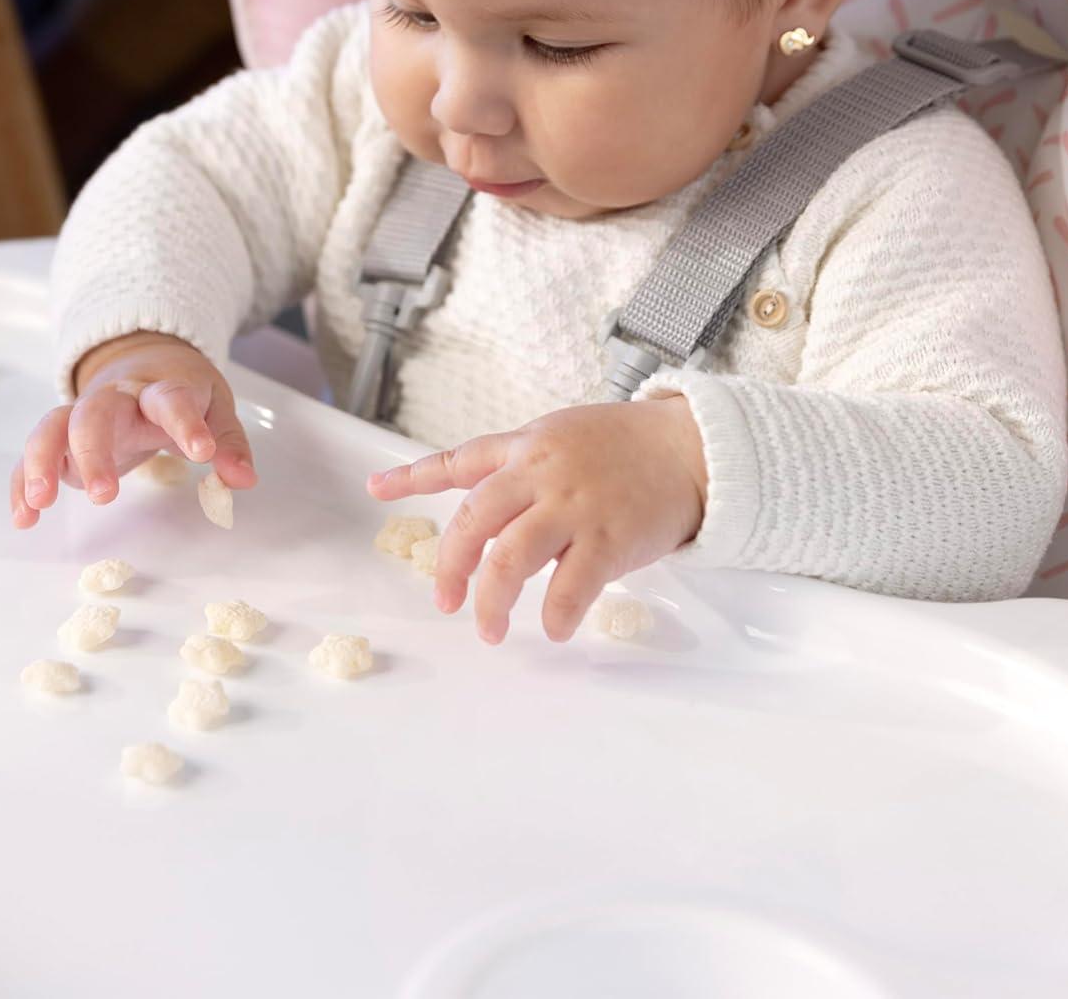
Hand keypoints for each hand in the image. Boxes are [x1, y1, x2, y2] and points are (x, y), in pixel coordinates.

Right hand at [9, 331, 254, 528]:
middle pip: (94, 413)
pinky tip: (24, 518)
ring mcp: (83, 416)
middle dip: (93, 451)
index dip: (187, 425)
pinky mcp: (62, 439)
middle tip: (104, 495)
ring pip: (52, 427)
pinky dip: (23, 483)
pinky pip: (34, 455)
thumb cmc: (182, 392)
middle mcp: (116, 399)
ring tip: (41, 502)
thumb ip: (229, 443)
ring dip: (42, 461)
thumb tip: (243, 480)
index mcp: (161, 389)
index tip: (203, 454)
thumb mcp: (216, 408)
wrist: (142, 361)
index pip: (172, 400)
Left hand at [366, 395, 706, 643]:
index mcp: (527, 446)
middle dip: (451, 566)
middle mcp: (542, 472)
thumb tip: (486, 505)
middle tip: (447, 601)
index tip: (375, 490)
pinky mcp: (610, 537)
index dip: (412, 476)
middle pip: (474, 521)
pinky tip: (553, 629)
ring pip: (511, 559)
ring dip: (493, 602)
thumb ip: (523, 466)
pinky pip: (570, 587)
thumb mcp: (564, 436)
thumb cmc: (628, 447)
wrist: (692, 449)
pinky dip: (555, 615)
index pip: (459, 460)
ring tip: (489, 630)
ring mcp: (575, 505)